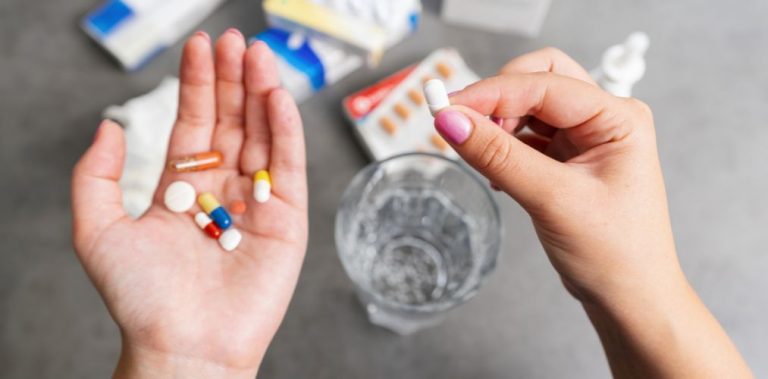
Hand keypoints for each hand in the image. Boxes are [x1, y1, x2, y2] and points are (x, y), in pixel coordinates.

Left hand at [71, 30, 306, 377]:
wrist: (184, 345)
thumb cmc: (140, 299)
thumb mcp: (97, 232)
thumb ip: (95, 176)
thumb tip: (109, 126)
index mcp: (183, 189)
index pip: (196, 124)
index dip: (199, 85)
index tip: (202, 48)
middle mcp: (223, 191)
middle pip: (233, 123)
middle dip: (234, 80)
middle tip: (237, 40)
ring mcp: (259, 204)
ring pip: (264, 138)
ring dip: (263, 95)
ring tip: (259, 56)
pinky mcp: (288, 221)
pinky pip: (290, 168)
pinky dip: (287, 132)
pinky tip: (279, 99)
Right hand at [435, 48, 750, 376]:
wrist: (629, 298)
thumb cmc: (616, 253)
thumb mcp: (553, 200)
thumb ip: (499, 156)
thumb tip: (452, 121)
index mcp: (618, 118)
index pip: (544, 84)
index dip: (491, 93)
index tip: (447, 109)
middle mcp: (603, 119)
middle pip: (538, 80)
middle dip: (498, 98)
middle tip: (462, 123)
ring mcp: (584, 138)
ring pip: (528, 106)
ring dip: (498, 122)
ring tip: (480, 153)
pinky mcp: (566, 158)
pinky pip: (525, 134)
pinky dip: (502, 144)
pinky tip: (494, 170)